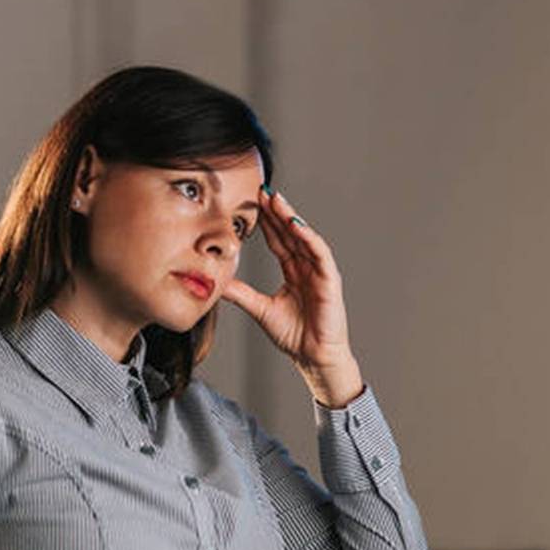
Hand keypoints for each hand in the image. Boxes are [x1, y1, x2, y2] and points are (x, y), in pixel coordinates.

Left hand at [220, 189, 363, 405]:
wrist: (313, 358)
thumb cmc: (295, 336)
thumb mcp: (260, 309)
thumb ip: (242, 293)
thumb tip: (219, 282)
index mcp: (293, 272)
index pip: (278, 240)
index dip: (265, 222)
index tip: (250, 203)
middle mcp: (307, 268)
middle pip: (290, 233)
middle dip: (275, 212)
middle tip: (259, 190)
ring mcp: (320, 272)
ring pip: (304, 237)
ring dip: (290, 218)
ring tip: (276, 200)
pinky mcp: (330, 280)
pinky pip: (320, 253)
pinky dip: (309, 238)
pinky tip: (296, 224)